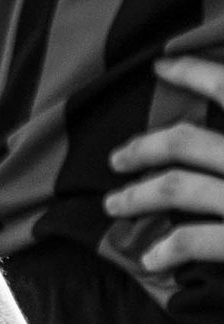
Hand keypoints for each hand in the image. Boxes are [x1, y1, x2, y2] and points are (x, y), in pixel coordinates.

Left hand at [104, 51, 223, 272]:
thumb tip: (211, 126)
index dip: (192, 72)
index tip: (159, 64)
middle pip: (185, 141)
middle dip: (142, 148)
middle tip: (115, 158)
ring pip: (178, 188)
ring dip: (137, 197)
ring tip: (113, 205)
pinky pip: (198, 240)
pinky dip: (168, 249)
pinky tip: (150, 259)